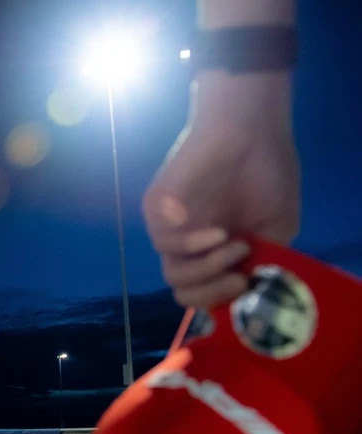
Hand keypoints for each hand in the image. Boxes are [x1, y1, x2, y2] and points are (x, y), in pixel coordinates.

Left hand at [142, 72, 299, 308]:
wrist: (249, 131)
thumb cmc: (267, 174)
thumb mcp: (277, 227)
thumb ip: (264, 260)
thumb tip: (253, 292)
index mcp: (216, 253)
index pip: (206, 294)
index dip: (223, 301)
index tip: (248, 287)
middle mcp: (190, 246)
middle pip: (184, 292)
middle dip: (213, 293)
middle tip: (238, 279)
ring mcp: (171, 229)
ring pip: (174, 274)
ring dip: (208, 269)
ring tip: (235, 246)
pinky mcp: (157, 210)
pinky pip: (164, 244)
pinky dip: (192, 246)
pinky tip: (218, 234)